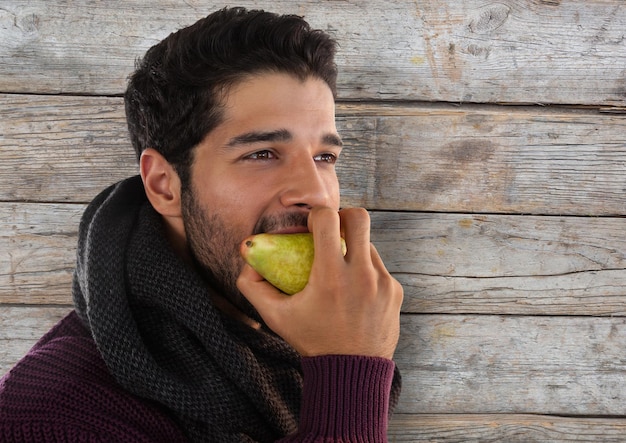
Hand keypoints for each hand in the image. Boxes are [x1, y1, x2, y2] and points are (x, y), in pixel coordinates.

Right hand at [237, 207, 402, 358]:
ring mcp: (383, 282)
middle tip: (332, 231)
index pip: (328, 219)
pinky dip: (365, 271)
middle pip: (359, 217)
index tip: (312, 226)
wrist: (351, 372)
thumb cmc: (311, 341)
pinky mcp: (395, 292)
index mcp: (331, 276)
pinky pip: (380, 268)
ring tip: (340, 269)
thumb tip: (246, 261)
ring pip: (369, 245)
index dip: (317, 215)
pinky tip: (355, 292)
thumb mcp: (276, 317)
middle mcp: (362, 274)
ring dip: (354, 249)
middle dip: (344, 216)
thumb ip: (253, 287)